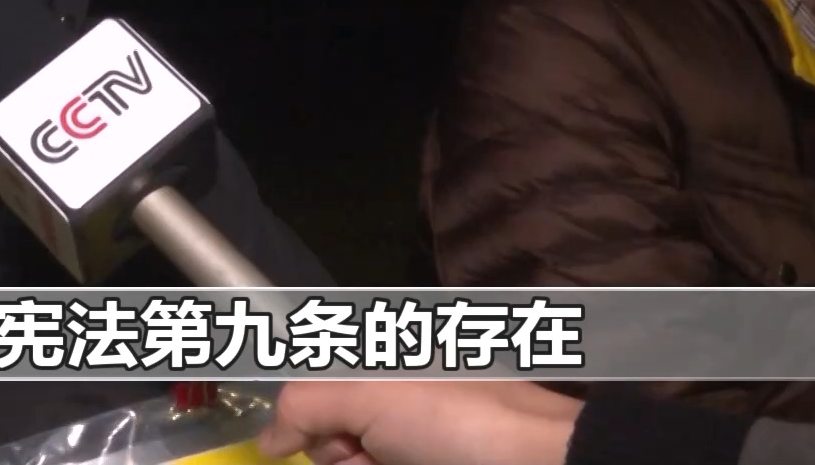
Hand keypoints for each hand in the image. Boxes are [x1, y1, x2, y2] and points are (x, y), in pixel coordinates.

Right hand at [258, 381, 583, 464]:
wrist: (546, 462)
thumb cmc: (456, 423)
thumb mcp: (368, 396)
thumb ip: (303, 406)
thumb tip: (268, 441)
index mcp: (380, 359)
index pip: (311, 390)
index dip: (303, 420)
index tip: (314, 438)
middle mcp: (395, 397)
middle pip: (330, 437)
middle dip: (339, 455)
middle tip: (368, 457)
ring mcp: (414, 441)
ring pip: (356, 462)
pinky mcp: (426, 463)